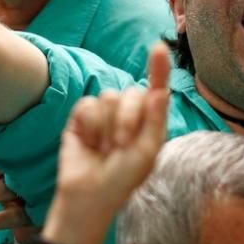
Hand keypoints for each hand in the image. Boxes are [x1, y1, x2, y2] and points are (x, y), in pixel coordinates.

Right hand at [55, 43, 170, 212]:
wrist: (89, 195)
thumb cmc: (123, 178)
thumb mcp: (146, 152)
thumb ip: (155, 121)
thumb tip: (161, 92)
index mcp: (150, 119)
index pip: (156, 88)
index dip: (158, 68)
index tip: (159, 48)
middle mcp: (129, 112)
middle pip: (130, 93)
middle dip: (127, 119)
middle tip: (121, 145)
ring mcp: (105, 113)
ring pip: (108, 97)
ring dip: (106, 127)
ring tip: (104, 149)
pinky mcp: (82, 116)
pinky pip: (87, 105)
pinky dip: (89, 126)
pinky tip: (88, 144)